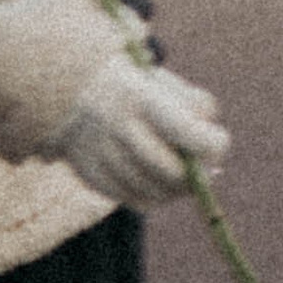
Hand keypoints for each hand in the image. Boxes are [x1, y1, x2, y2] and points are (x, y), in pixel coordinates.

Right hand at [48, 51, 230, 209]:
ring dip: (176, 187)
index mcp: (140, 96)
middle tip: (201, 165)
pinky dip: (154, 195)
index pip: (192, 136)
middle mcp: (118, 126)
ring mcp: (101, 154)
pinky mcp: (91, 176)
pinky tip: (157, 180)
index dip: (213, 144)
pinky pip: (136, 200)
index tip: (216, 139)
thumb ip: (196, 109)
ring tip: (179, 170)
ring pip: (157, 192)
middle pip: (175, 172)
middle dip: (196, 174)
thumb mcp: (163, 83)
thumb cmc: (130, 85)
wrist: (66, 89)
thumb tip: (216, 157)